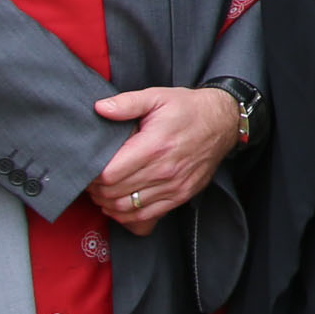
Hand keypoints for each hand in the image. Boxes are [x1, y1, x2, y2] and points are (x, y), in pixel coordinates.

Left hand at [88, 86, 242, 235]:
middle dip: (96, 189)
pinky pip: (146, 216)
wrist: (224, 122)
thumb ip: (127, 103)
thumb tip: (100, 108)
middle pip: (114, 194)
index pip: (109, 175)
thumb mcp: (158, 97)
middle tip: (93, 178)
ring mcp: (174, 186)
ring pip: (126, 208)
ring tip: (104, 190)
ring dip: (108, 203)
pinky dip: (127, 215)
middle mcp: (165, 170)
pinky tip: (121, 202)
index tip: (90, 166)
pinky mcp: (181, 195)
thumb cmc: (188, 109)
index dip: (92, 174)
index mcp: (155, 146)